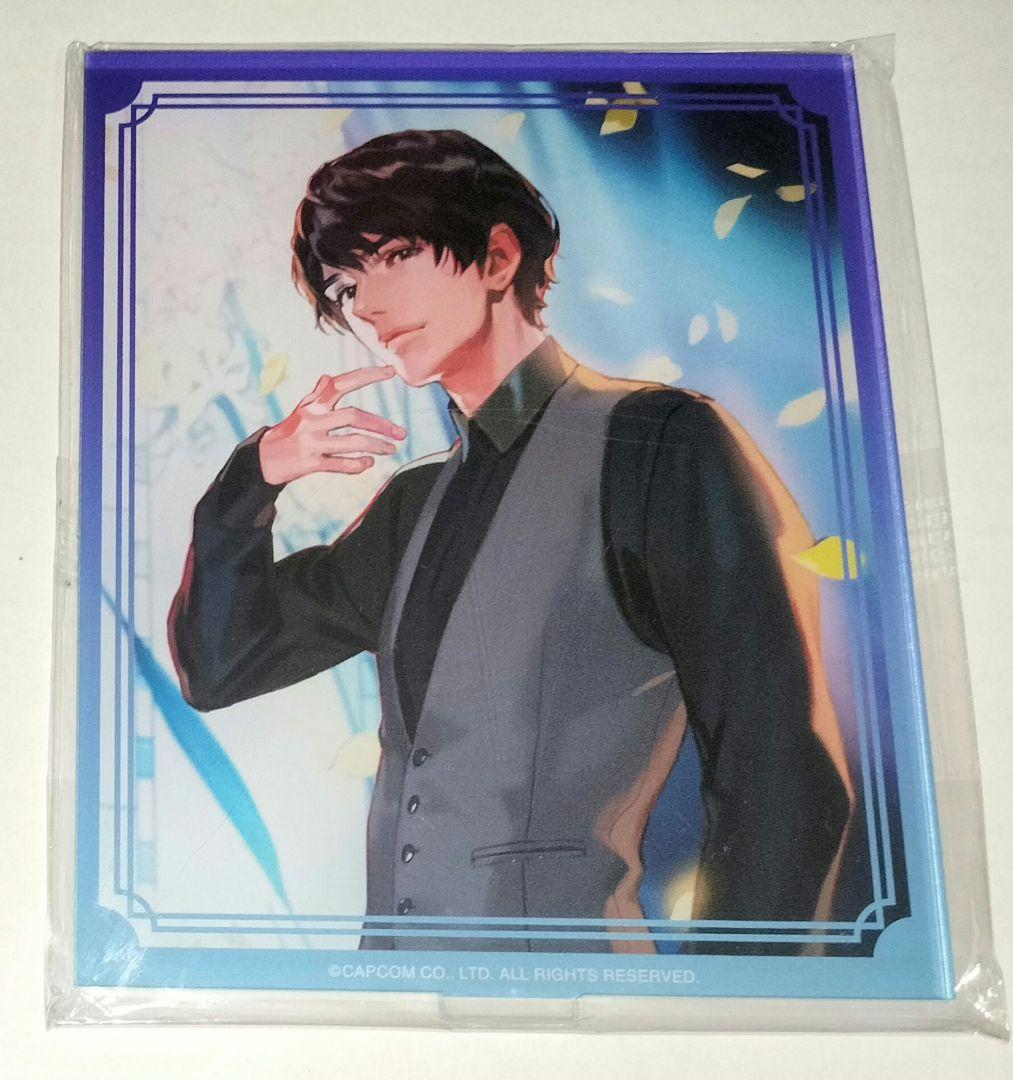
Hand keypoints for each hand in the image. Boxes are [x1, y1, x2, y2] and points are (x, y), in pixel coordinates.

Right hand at [259, 365, 406, 485]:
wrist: (264, 459)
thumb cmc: (288, 432)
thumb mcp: (300, 410)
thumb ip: (317, 396)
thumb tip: (329, 377)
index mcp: (313, 405)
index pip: (342, 384)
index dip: (367, 375)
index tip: (390, 371)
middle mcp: (313, 421)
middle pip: (353, 417)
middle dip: (381, 424)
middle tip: (401, 433)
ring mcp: (312, 442)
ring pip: (352, 442)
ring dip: (376, 446)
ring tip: (391, 449)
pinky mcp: (311, 464)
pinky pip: (342, 464)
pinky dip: (359, 465)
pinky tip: (369, 462)